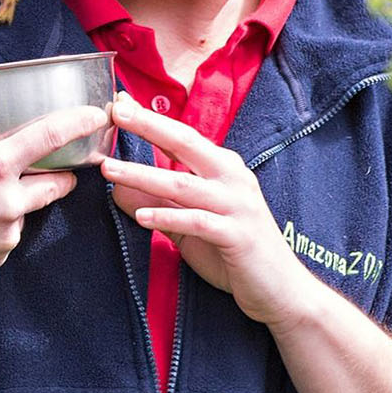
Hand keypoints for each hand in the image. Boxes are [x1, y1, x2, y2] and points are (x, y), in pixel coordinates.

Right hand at [0, 50, 109, 300]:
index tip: (99, 116)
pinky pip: (9, 236)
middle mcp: (10, 200)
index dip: (79, 123)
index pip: (51, 136)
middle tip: (49, 166)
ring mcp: (7, 233)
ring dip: (20, 200)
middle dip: (60, 174)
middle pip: (56, 183)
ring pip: (29, 210)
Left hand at [101, 92, 321, 331]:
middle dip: (148, 127)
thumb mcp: (189, 223)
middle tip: (116, 114)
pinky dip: (167, 217)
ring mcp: (237, 205)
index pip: (181, 137)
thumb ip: (159, 204)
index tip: (119, 105)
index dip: (150, 120)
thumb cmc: (234, 251)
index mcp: (223, 168)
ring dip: (143, 176)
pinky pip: (198, 222)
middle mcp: (233, 178)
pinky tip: (141, 217)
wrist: (280, 288)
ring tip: (111, 171)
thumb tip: (118, 189)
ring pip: (183, 185)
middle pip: (185, 144)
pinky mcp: (238, 235)